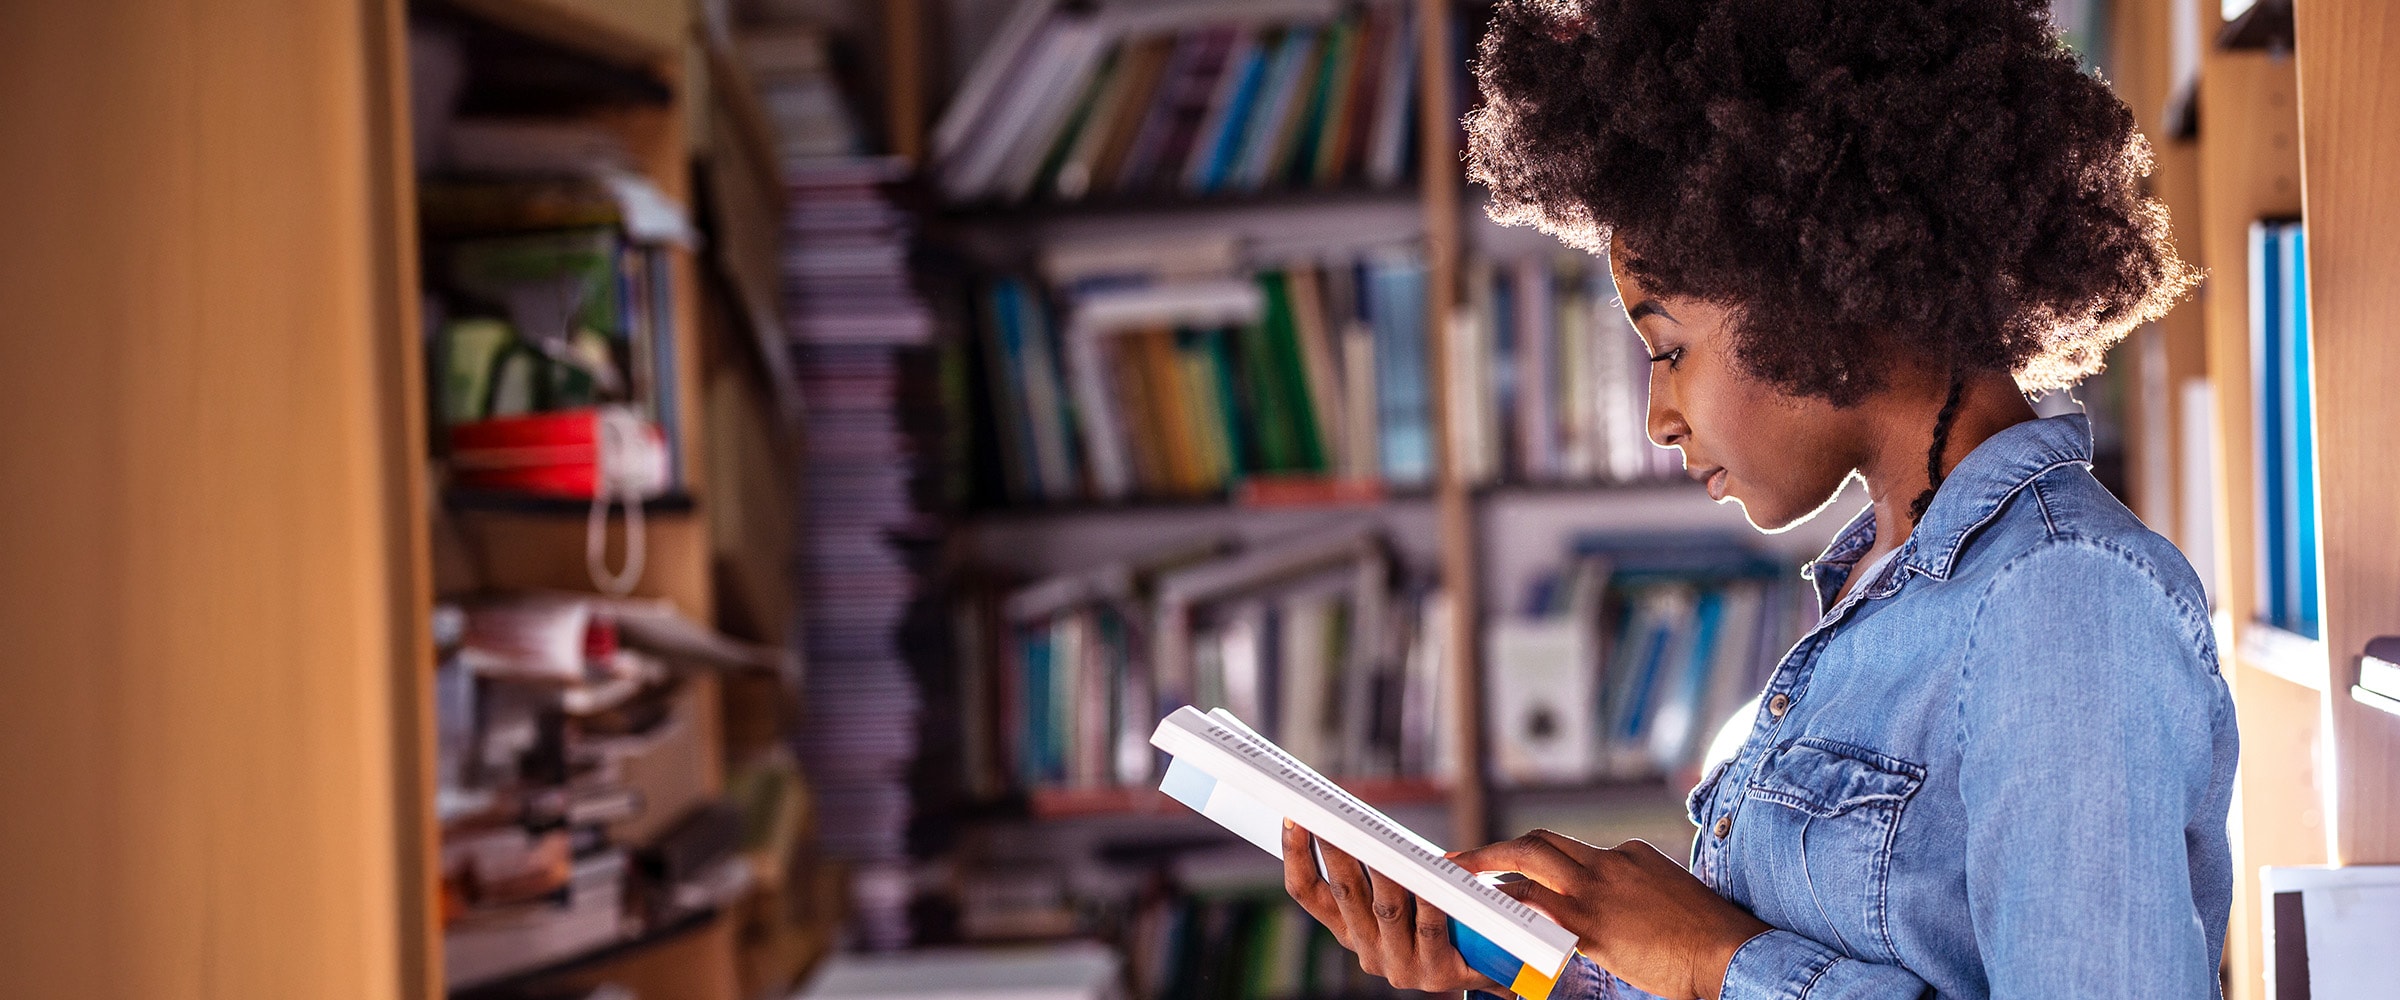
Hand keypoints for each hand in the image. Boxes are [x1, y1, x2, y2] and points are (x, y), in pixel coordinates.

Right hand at [1281, 820, 1502, 994]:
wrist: (1495, 964)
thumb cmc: (1443, 914)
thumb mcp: (1401, 892)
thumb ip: (1378, 868)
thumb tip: (1360, 818)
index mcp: (1349, 930)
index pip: (1307, 892)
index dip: (1295, 855)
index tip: (1293, 818)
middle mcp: (1367, 951)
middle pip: (1344, 893)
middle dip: (1335, 849)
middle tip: (1331, 814)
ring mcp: (1400, 966)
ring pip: (1385, 908)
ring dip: (1382, 870)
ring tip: (1380, 837)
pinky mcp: (1436, 974)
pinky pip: (1430, 927)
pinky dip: (1428, 897)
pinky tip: (1430, 873)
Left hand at [1448, 832, 1769, 999]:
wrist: (1730, 950)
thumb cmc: (1706, 933)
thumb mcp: (1666, 891)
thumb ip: (1633, 890)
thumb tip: (1612, 907)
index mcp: (1628, 855)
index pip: (1570, 850)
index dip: (1536, 861)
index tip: (1512, 869)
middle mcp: (1608, 864)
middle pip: (1538, 844)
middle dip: (1496, 850)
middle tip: (1462, 860)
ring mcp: (1598, 893)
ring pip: (1528, 865)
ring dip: (1489, 870)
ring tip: (1461, 881)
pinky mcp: (1593, 927)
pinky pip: (1537, 911)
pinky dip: (1509, 909)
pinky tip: (1490, 918)